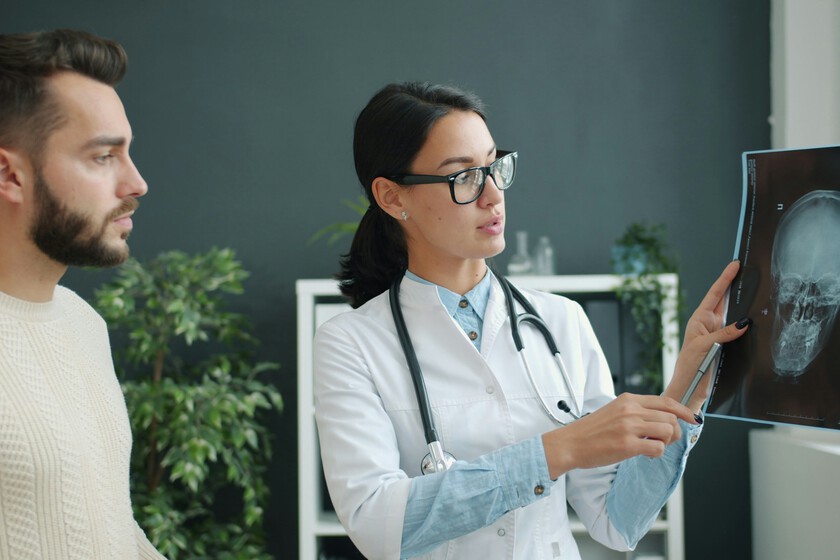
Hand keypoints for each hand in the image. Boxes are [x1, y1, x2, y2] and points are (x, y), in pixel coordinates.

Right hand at [542, 393, 695, 478]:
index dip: (683, 411)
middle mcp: (630, 410)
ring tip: (651, 446)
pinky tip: (644, 454)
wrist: (571, 443)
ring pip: (667, 431)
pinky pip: (657, 447)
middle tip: (663, 440)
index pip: (666, 401)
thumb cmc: (591, 431)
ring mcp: (629, 426)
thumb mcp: (614, 411)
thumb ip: (636, 411)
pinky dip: (656, 453)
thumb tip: (661, 419)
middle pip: (670, 417)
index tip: (692, 418)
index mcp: (628, 399)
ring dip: (665, 443)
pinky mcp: (627, 444)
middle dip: (674, 432)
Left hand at [662, 260, 750, 411]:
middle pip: (725, 301)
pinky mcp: (725, 345)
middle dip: (736, 286)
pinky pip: (738, 331)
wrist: (690, 389)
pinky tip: (756, 320)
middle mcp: (708, 324)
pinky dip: (746, 325)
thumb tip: (744, 322)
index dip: (725, 279)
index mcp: (699, 320)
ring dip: (743, 305)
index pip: (715, 294)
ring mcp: (717, 334)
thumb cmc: (690, 367)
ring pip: (734, 316)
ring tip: (755, 289)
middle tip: (749, 271)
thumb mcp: (705, 346)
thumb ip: (724, 334)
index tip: (735, 264)